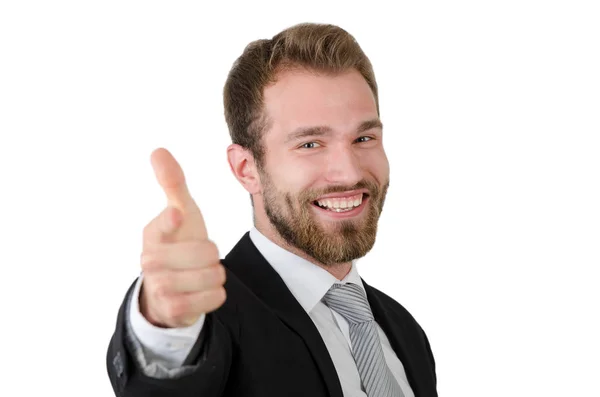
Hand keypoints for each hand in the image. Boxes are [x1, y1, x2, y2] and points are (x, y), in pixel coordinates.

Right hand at [138, 148, 226, 327]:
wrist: (172, 288)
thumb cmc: (179, 241)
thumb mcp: (181, 211)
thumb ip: (172, 182)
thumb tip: (158, 150)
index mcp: (154, 233)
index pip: (163, 225)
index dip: (172, 221)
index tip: (177, 214)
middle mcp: (151, 260)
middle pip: (207, 252)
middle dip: (213, 254)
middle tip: (201, 257)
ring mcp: (159, 287)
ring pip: (212, 276)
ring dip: (215, 274)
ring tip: (201, 273)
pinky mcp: (171, 310)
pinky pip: (214, 298)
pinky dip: (216, 294)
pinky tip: (203, 291)